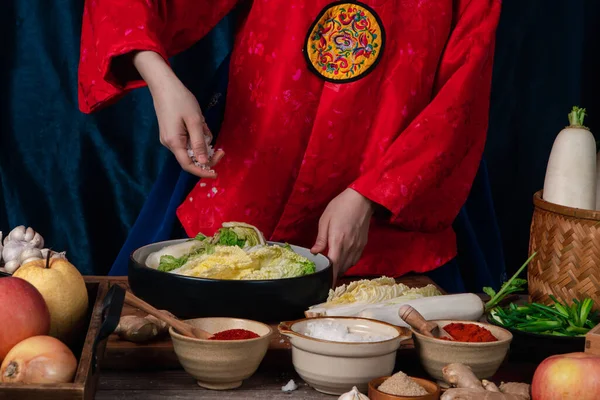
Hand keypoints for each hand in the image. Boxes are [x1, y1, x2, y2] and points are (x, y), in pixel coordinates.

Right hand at [132, 51, 223, 177]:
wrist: (164, 84)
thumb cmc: (180, 100)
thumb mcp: (195, 121)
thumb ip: (199, 143)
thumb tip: (204, 163)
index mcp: (174, 142)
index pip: (189, 165)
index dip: (203, 171)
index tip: (216, 173)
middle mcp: (169, 144)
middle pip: (191, 158)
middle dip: (207, 154)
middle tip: (221, 149)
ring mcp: (169, 138)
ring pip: (190, 148)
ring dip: (202, 141)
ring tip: (204, 123)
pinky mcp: (171, 132)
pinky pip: (187, 140)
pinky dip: (197, 135)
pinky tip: (199, 122)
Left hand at [311, 189, 374, 281]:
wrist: (362, 200)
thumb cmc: (341, 206)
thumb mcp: (325, 220)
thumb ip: (321, 239)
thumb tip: (314, 252)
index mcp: (337, 241)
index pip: (333, 265)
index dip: (329, 277)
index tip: (324, 285)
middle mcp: (349, 247)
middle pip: (340, 268)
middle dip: (333, 276)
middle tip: (324, 280)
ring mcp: (357, 246)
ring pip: (348, 265)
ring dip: (340, 270)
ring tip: (332, 272)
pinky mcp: (362, 245)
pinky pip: (354, 260)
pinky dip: (347, 264)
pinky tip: (342, 262)